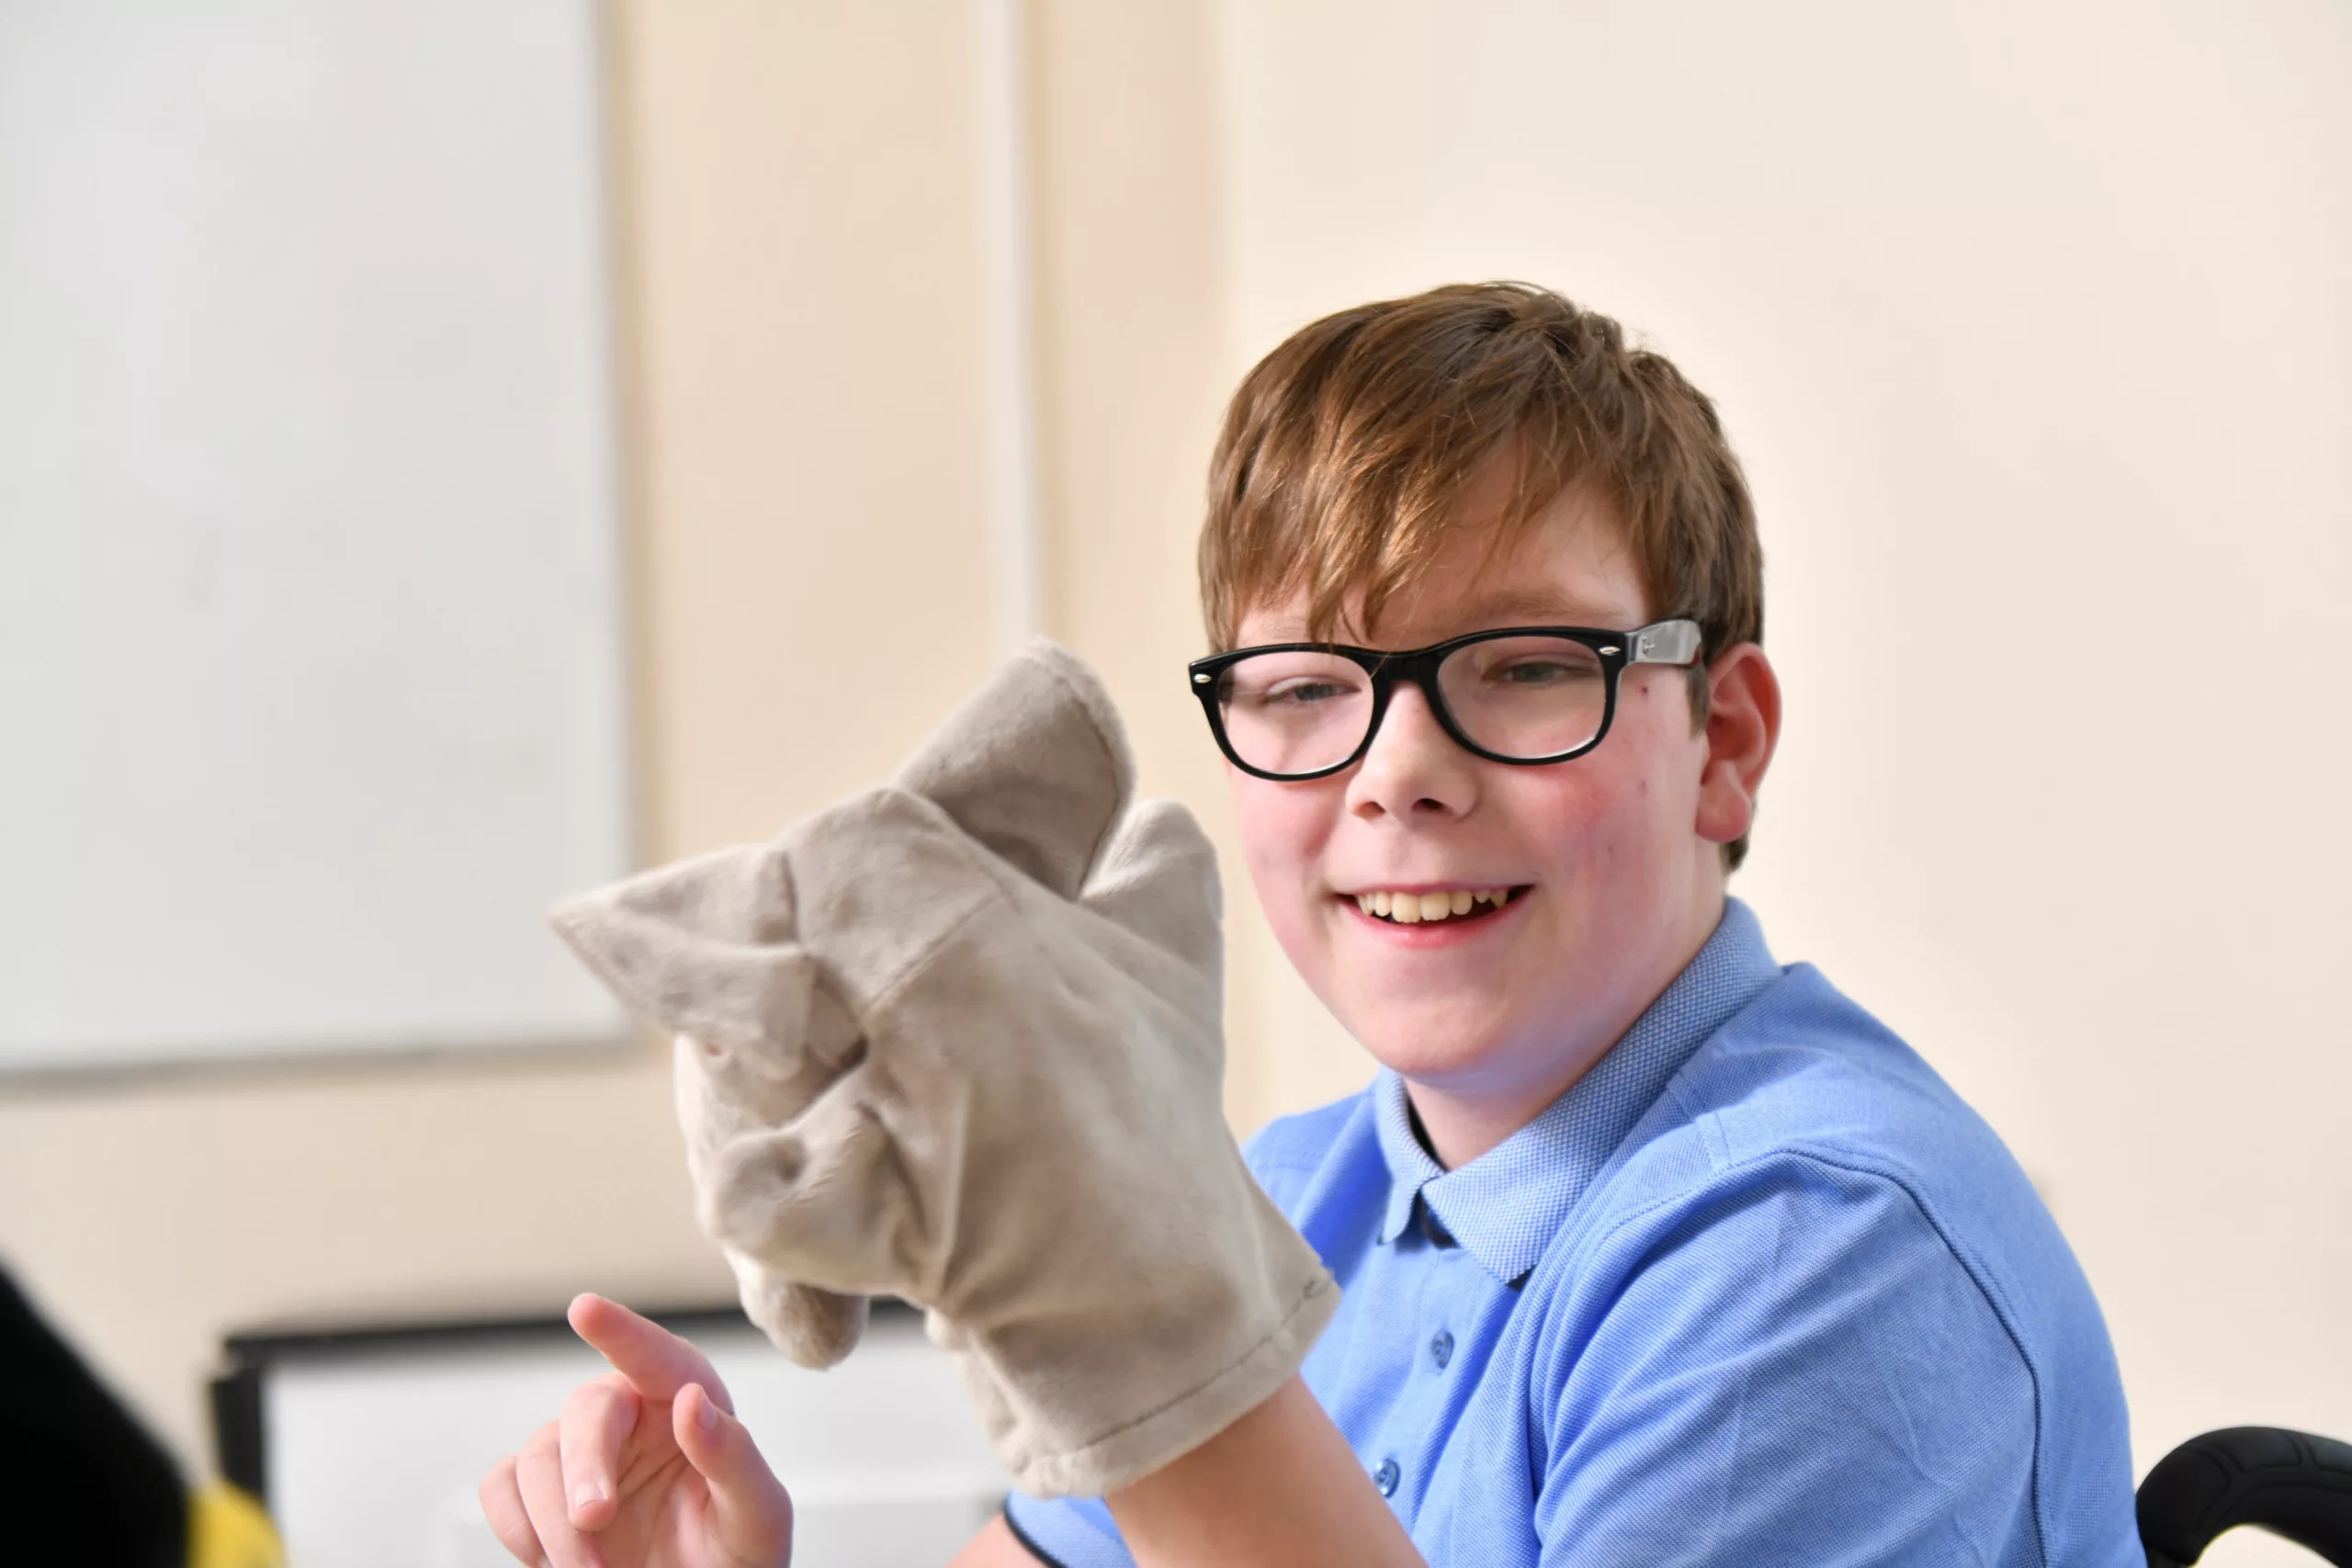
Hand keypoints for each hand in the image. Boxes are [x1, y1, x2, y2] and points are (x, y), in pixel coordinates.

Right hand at [479, 1294, 792, 1567]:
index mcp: (689, 1402)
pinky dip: (515, 1526)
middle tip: (594, 1520)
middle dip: (584, 1467)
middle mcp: (631, 1416)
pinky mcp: (542, 1495)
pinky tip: (547, 1561)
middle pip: (586, 1412)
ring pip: (537, 1456)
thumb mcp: (758, 1516)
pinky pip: (501, 1487)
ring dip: (554, 1520)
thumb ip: (734, 1458)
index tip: (584, 1309)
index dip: (620, 1332)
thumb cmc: (738, 1554)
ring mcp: (580, 1455)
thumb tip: (692, 1402)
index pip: (656, 1357)